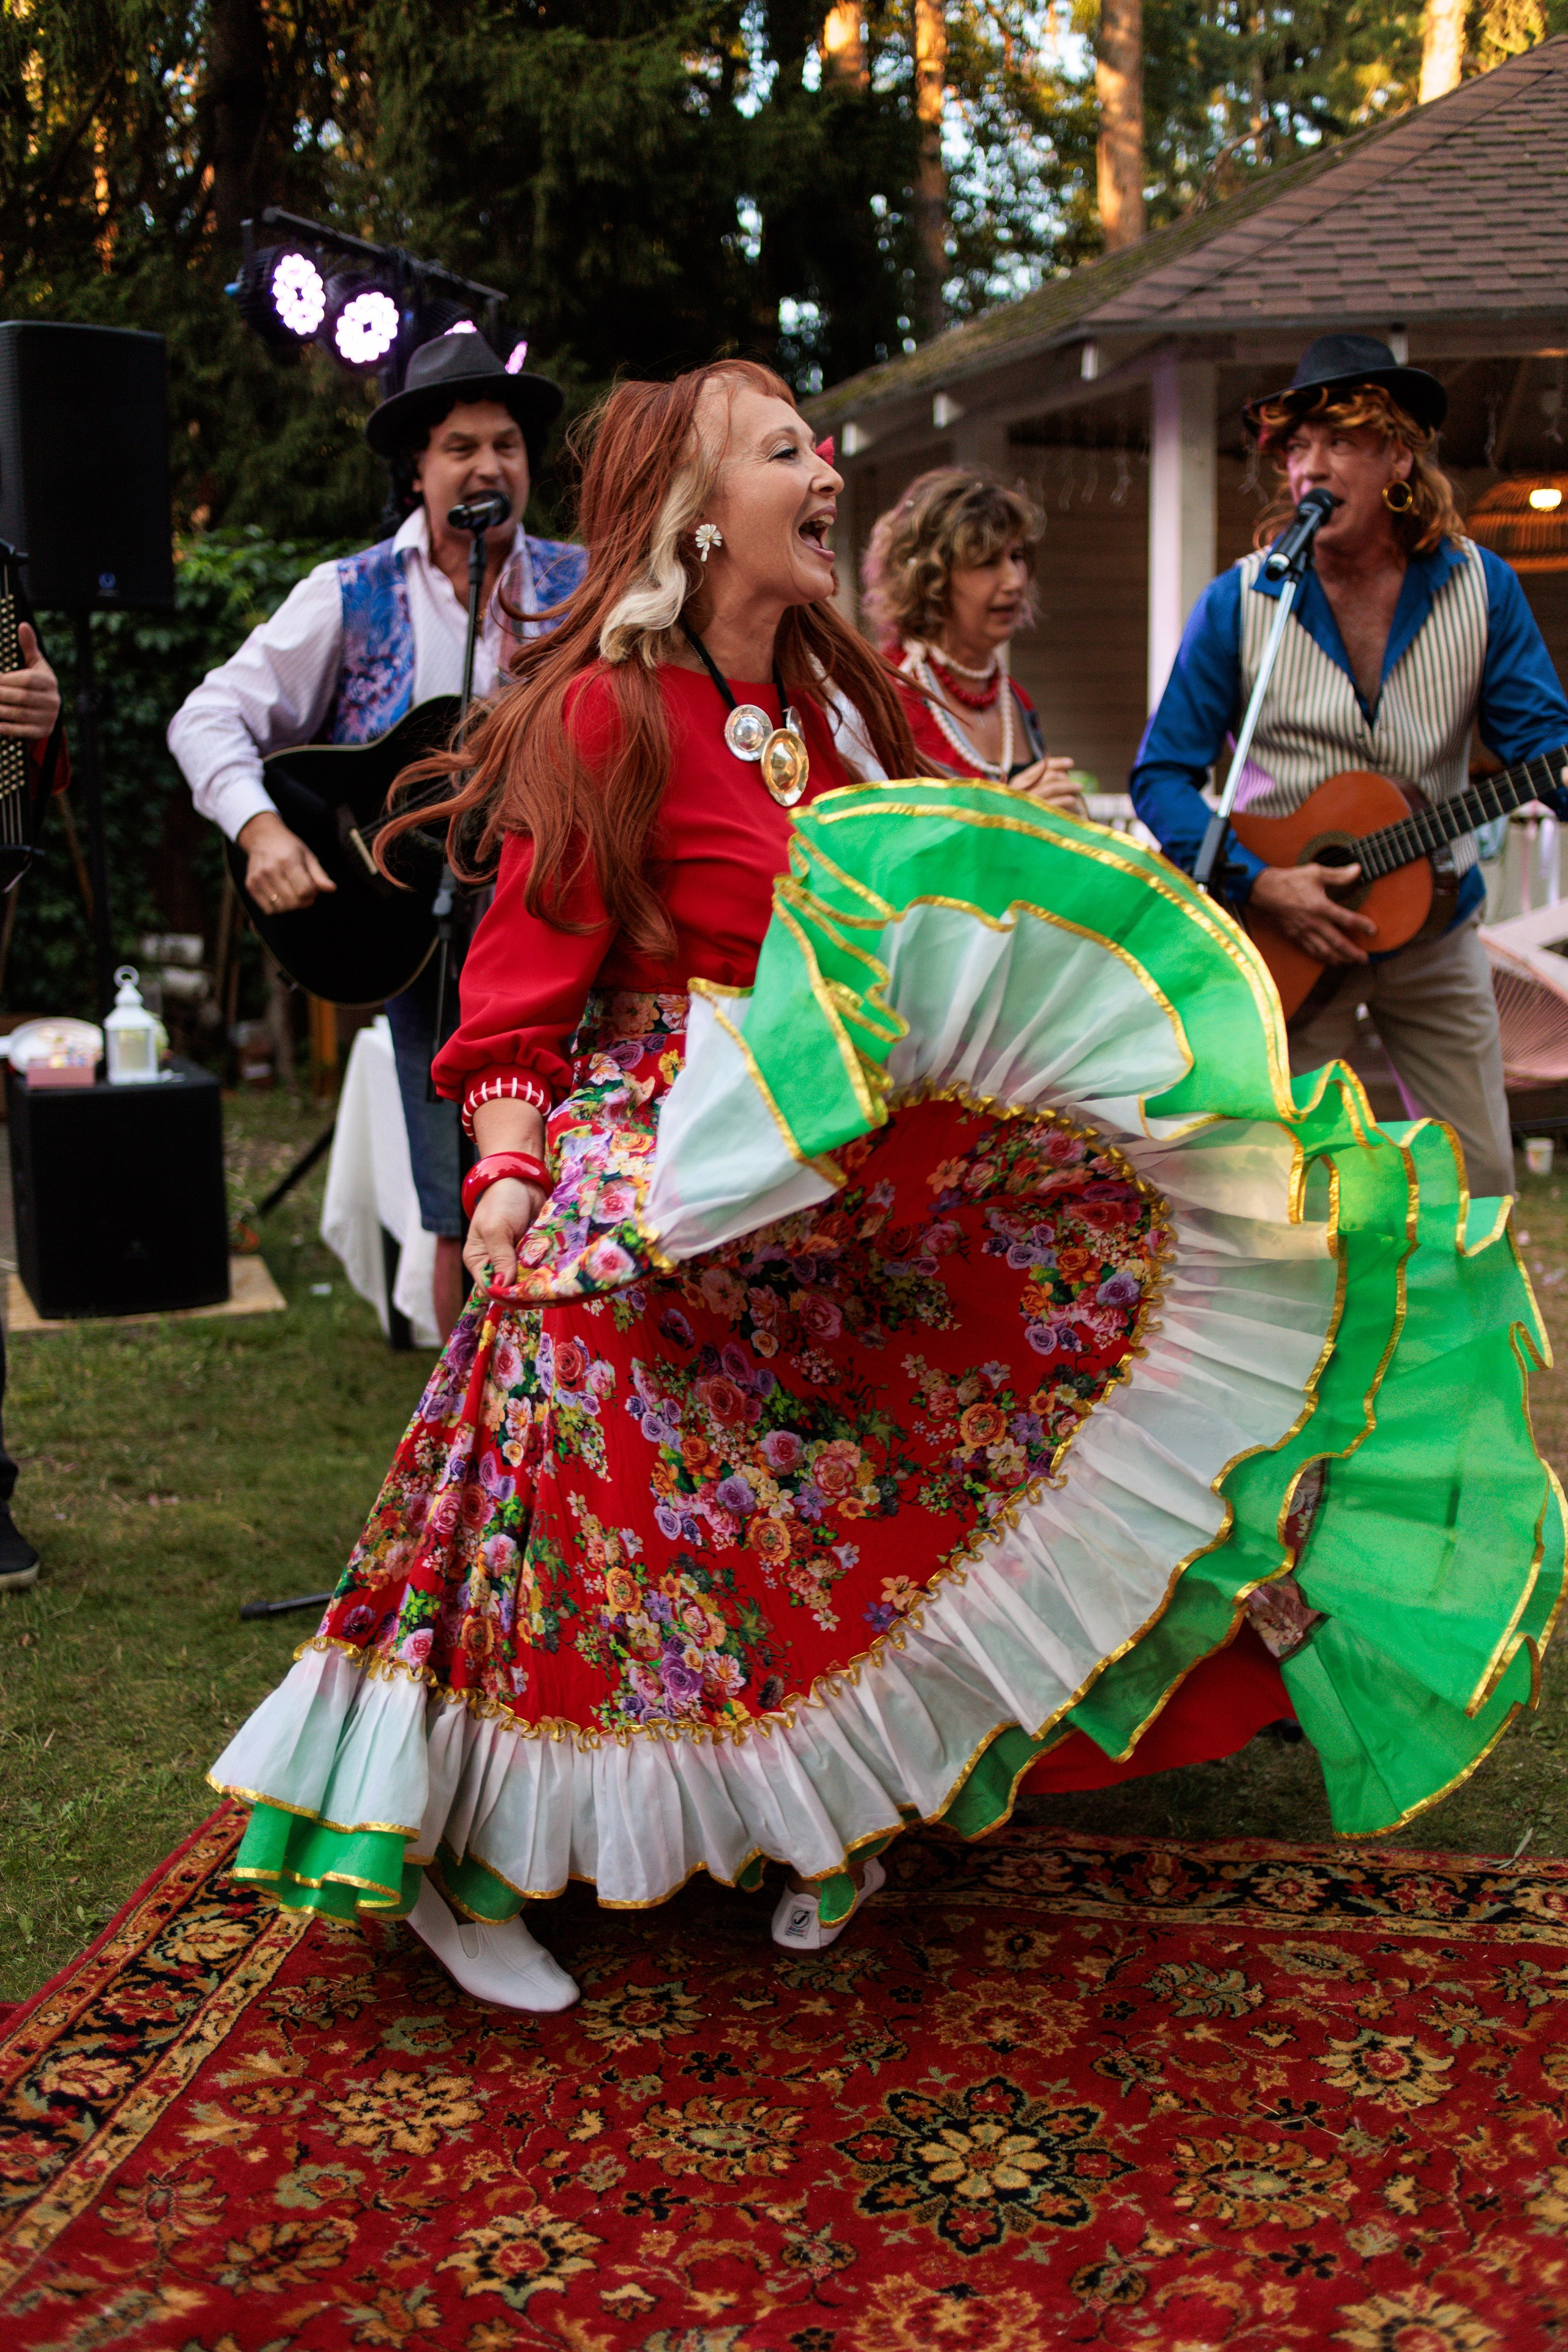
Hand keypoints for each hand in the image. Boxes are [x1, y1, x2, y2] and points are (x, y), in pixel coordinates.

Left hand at [0, 624, 59, 741]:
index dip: (7, 680)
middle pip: (22, 697)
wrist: (46, 711)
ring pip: (19, 714)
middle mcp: (53, 701)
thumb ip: (27, 646)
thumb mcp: (33, 664)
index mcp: (50, 682)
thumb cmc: (35, 682)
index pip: (28, 680)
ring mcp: (48, 718)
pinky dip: (5, 727)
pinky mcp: (42, 732)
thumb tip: (22, 626)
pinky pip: (21, 731)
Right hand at [238, 809, 335, 912]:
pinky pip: (268, 909)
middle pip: (293, 902)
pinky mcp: (250, 885)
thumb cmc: (289, 848)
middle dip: (303, 901)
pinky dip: (277, 907)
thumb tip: (332, 889)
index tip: (312, 888)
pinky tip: (280, 895)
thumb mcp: (308, 856)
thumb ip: (319, 875)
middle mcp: (271, 870)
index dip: (312, 893)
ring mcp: (258, 878)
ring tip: (292, 893)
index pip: (305, 890)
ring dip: (291, 905)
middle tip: (304, 892)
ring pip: (281, 907)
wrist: (263, 837)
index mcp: (288, 861)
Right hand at [463, 1177, 545, 1288]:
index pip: (490, 1288)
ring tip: (550, 1282)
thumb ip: (500, 1257)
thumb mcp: (496, 1229)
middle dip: (524, 1290)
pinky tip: (555, 1272)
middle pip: (510, 1289)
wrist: (523, 1180)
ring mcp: (515, 1260)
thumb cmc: (502, 1201)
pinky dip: (546, 1271)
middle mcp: (495, 1264)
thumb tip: (504, 1286)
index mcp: (478, 1260)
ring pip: (526, 1281)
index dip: (506, 1295)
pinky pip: (539, 1269)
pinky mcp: (532, 1254)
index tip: (526, 1294)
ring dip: (537, 1282)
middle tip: (542, 1290)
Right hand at [1011, 755, 1086, 814]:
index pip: (1040, 767)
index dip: (1057, 763)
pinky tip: (1072, 800)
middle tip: (1077, 784)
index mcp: (1018, 783)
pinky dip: (1064, 800)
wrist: (1013, 835)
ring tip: (1079, 788)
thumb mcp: (1029, 794)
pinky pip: (1053, 803)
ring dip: (1069, 786)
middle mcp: (1020, 790)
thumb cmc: (1024, 812)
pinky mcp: (1035, 815)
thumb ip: (1040, 781)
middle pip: (1048, 775)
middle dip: (1064, 777)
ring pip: (1052, 787)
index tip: (1071, 763)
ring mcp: (1027, 803)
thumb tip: (1060, 768)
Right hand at [1248, 861, 1377, 964]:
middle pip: (1337, 942)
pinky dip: (1322, 957)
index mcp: (1321, 906)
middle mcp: (1313, 922)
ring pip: (1324, 951)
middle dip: (1352, 952)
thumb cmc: (1291, 880)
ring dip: (1339, 959)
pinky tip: (1329, 959)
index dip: (1362, 925)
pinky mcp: (1295, 936)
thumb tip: (1358, 870)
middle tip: (1364, 959)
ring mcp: (1303, 932)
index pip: (1346, 919)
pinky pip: (1310, 950)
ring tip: (1349, 962)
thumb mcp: (1316, 872)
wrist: (1265, 891)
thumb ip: (1339, 875)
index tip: (1373, 930)